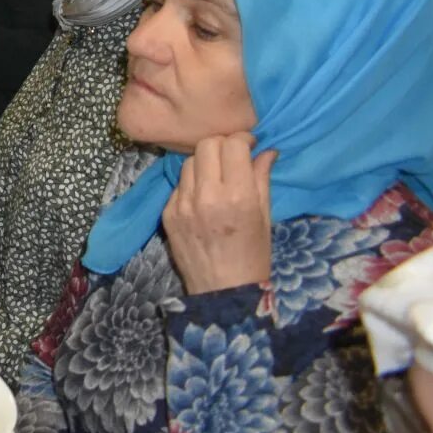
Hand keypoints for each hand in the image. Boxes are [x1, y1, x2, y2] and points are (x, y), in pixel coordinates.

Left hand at [163, 132, 275, 293]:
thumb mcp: (265, 217)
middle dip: (222, 145)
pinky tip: (203, 197)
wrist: (223, 293)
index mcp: (237, 197)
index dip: (242, 139)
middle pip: (206, 145)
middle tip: (232, 157)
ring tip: (217, 177)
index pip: (232, 145)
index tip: (249, 145)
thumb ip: (261, 179)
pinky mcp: (166, 213)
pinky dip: (191, 184)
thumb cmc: (254, 256)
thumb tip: (266, 150)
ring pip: (189, 162)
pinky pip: (178, 184)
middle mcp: (206, 196)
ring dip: (205, 162)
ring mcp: (182, 204)